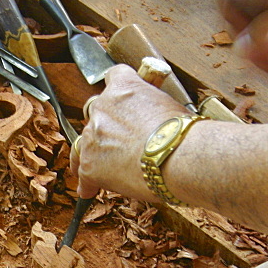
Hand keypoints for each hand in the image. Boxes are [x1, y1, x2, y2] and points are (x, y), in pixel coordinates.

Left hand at [72, 65, 186, 199]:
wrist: (180, 156)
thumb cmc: (184, 133)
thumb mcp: (171, 106)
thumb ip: (153, 108)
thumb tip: (157, 121)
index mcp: (124, 87)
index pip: (114, 76)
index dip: (118, 92)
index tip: (121, 101)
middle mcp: (103, 107)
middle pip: (97, 113)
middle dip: (107, 126)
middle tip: (120, 141)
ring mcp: (92, 136)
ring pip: (84, 143)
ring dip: (95, 153)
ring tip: (104, 168)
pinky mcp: (90, 165)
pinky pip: (83, 174)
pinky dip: (88, 183)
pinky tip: (90, 190)